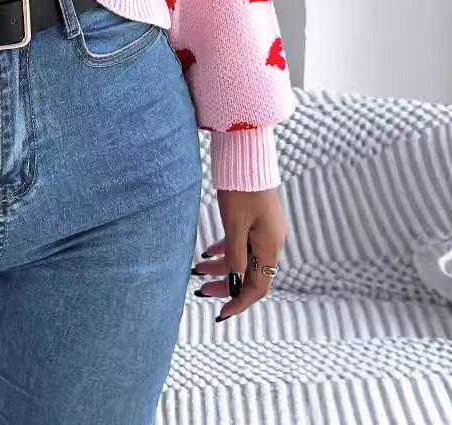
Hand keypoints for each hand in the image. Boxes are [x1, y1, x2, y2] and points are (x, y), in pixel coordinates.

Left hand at [191, 187, 286, 321]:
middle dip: (225, 284)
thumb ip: (234, 254)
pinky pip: (242, 242)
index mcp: (270, 246)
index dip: (239, 301)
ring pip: (243, 257)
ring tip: (197, 269)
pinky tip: (208, 251)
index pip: (258, 286)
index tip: (221, 312)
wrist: (247, 156)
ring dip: (222, 266)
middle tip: (201, 290)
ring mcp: (264, 230)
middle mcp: (271, 241)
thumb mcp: (234, 224)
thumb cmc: (241, 189)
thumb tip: (232, 281)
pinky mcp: (256, 219)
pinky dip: (226, 249)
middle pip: (250, 273)